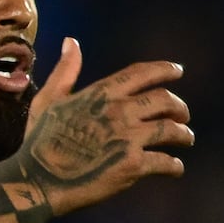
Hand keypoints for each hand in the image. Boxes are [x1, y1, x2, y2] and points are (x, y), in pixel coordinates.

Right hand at [17, 38, 193, 215]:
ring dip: (183, 134)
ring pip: (172, 130)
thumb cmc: (39, 141)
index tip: (178, 70)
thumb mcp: (48, 100)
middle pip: (165, 100)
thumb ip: (65, 71)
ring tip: (185, 139)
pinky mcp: (133, 166)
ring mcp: (129, 138)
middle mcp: (119, 112)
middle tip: (182, 115)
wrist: (38, 181)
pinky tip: (174, 168)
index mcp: (101, 94)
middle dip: (179, 107)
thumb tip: (71, 41)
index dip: (164, 69)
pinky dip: (174, 166)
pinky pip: (166, 163)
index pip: (141, 73)